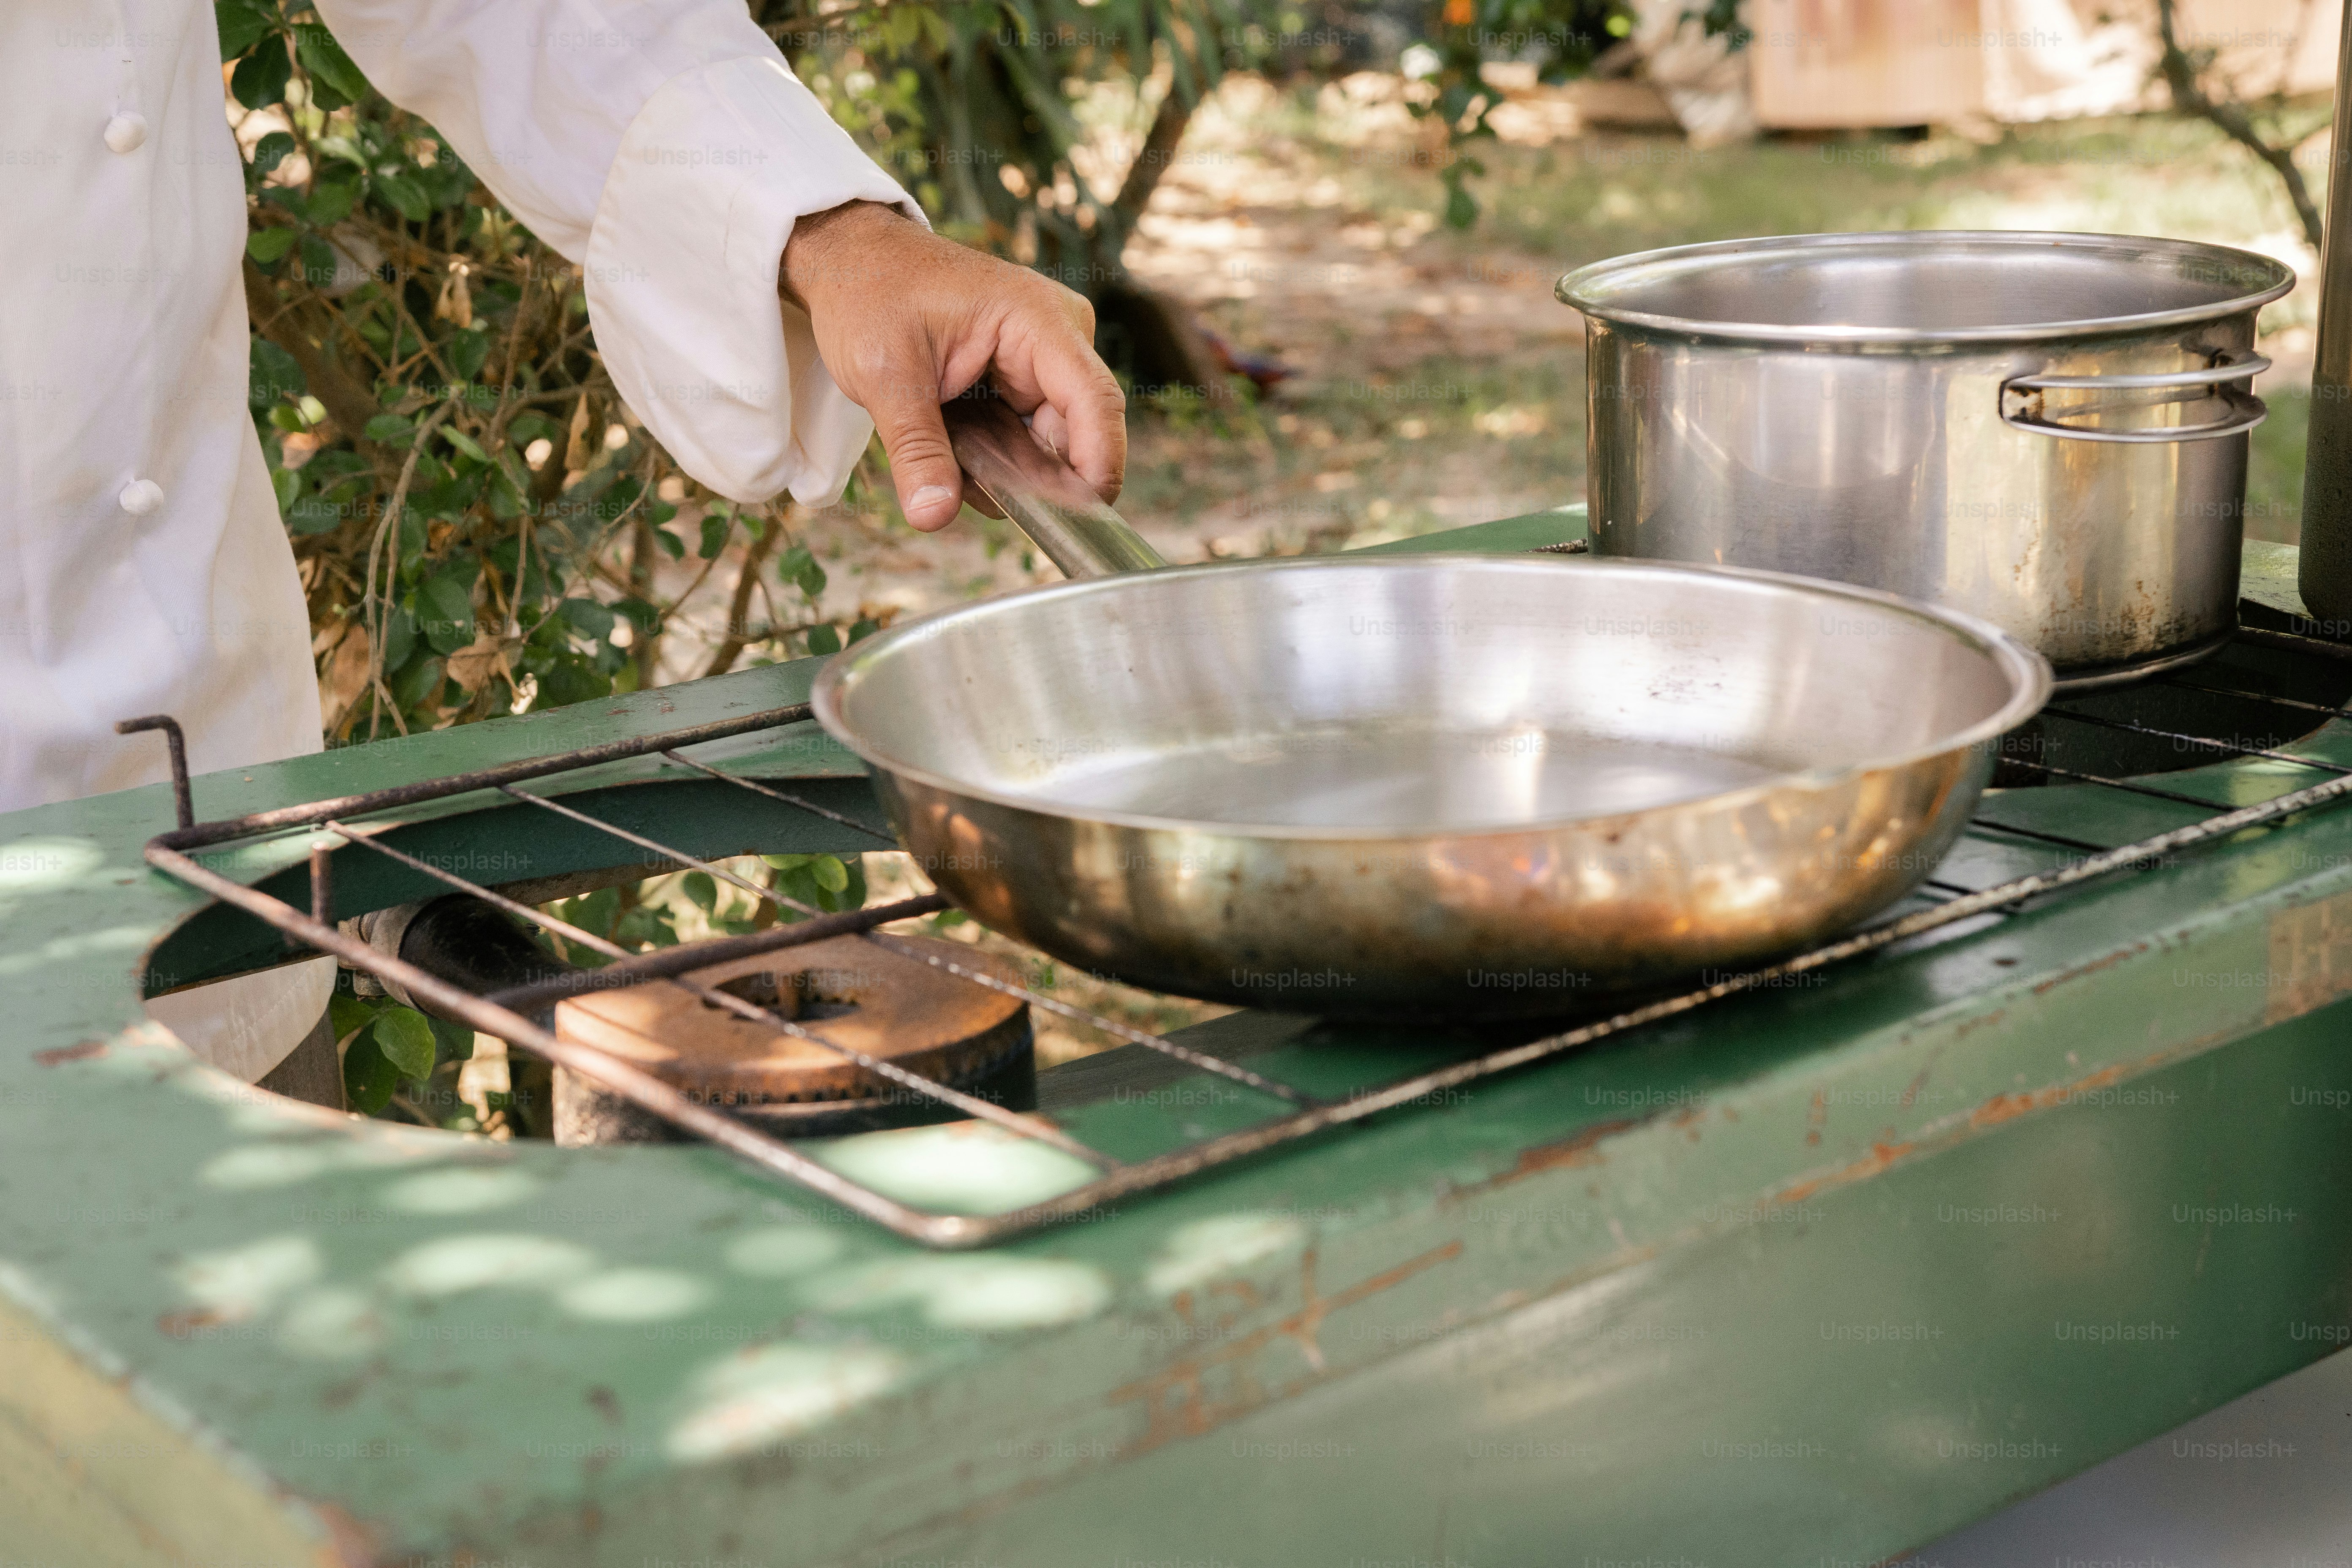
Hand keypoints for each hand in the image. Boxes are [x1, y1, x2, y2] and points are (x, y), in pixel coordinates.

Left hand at [781, 201, 1124, 530]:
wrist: (853, 261)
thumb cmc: (870, 295)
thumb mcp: (884, 376)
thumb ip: (916, 449)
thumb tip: (933, 516)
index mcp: (1038, 319)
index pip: (1096, 403)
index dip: (1097, 468)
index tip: (1076, 522)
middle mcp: (1058, 335)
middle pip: (1078, 431)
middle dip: (1035, 478)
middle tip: (977, 495)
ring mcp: (1046, 357)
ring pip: (1052, 441)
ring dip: (1009, 470)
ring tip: (950, 460)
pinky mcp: (1028, 376)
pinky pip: (1030, 434)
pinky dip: (999, 457)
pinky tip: (957, 451)